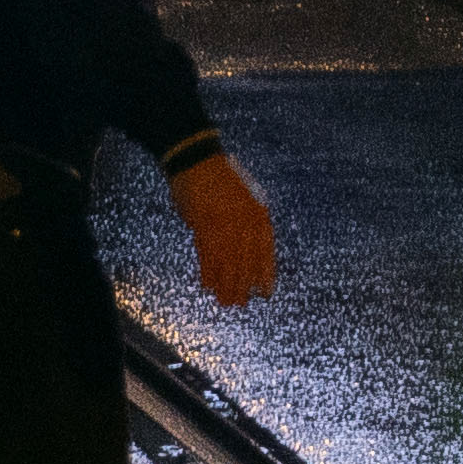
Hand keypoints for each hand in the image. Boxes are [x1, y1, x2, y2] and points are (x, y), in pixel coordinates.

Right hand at [168, 149, 275, 306]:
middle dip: (243, 285)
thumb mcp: (244, 199)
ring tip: (226, 301)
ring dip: (226, 284)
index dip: (265, 273)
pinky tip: (208, 285)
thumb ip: (247, 225)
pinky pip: (207, 255)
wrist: (197, 159)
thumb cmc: (220, 180)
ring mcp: (224, 222)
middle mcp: (244, 220)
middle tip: (240, 303)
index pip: (265, 250)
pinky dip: (208, 272)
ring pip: (227, 262)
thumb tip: (247, 256)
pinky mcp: (203, 223)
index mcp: (257, 212)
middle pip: (246, 261)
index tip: (265, 292)